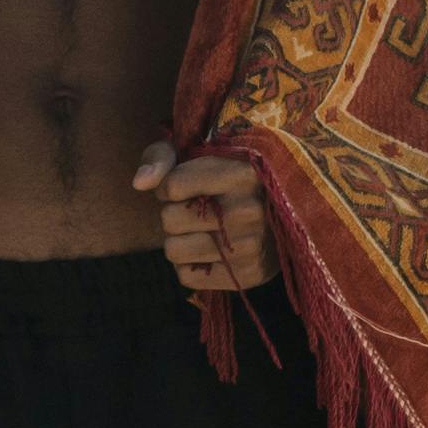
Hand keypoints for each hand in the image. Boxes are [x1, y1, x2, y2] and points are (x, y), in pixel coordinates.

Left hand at [133, 141, 277, 296]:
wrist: (288, 208)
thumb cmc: (229, 173)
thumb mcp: (197, 150)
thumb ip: (161, 157)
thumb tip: (140, 184)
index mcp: (243, 171)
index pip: (171, 187)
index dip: (167, 186)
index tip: (183, 185)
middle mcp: (251, 210)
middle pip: (169, 219)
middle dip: (174, 212)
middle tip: (197, 208)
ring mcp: (252, 246)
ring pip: (174, 250)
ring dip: (180, 240)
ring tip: (203, 228)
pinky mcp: (249, 275)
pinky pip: (186, 277)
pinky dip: (191, 264)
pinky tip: (211, 249)